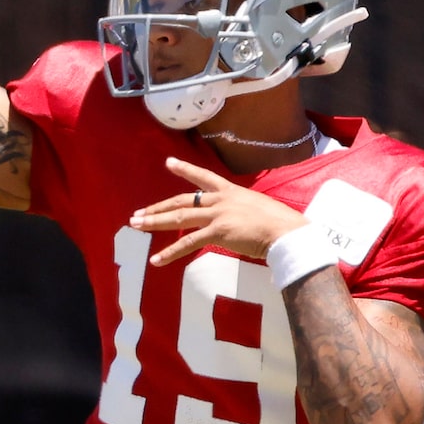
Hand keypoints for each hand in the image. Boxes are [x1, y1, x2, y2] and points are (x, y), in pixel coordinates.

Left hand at [129, 159, 312, 268]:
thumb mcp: (259, 209)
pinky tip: (156, 260)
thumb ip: (245, 212)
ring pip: (178, 218)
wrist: (286, 231)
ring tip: (136, 225)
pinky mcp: (217, 232)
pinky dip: (170, 253)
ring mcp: (217, 215)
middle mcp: (221, 200)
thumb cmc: (281, 224)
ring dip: (155, 222)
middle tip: (138, 212)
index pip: (203, 178)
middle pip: (182, 201)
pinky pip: (187, 244)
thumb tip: (243, 221)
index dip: (184, 170)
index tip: (169, 162)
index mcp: (231, 192)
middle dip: (158, 206)